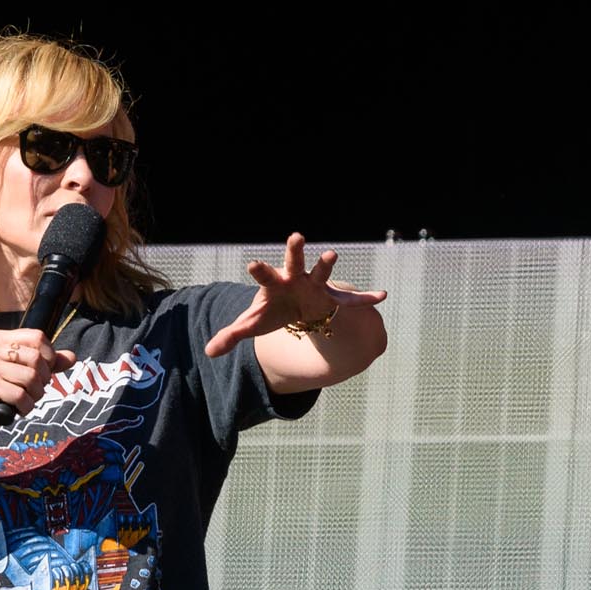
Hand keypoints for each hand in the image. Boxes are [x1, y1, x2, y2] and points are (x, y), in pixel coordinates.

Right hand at [0, 326, 71, 446]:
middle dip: (43, 380)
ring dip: (35, 396)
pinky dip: (26, 407)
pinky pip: (21, 395)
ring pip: (32, 377)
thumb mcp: (21, 374)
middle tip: (32, 391)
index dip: (49, 357)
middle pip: (37, 358)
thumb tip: (71, 356)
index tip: (41, 373)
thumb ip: (46, 363)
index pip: (37, 337)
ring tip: (24, 400)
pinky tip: (16, 409)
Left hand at [205, 233, 388, 354]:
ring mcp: (316, 286)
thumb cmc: (273, 312)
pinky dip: (366, 298)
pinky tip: (381, 295)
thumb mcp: (252, 325)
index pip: (264, 274)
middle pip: (294, 261)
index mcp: (274, 283)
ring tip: (332, 254)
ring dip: (328, 264)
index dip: (259, 270)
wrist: (296, 309)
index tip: (252, 263)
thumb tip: (208, 352)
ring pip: (323, 273)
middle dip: (295, 250)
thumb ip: (231, 335)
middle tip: (295, 237)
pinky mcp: (333, 299)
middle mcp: (296, 278)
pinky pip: (351, 301)